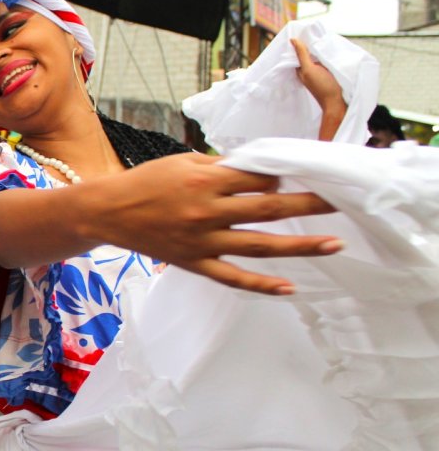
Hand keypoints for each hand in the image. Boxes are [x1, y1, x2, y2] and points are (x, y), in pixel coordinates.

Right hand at [90, 152, 341, 295]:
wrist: (107, 211)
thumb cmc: (146, 181)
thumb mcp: (183, 161)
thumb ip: (223, 166)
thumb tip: (264, 171)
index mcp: (204, 180)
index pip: (258, 177)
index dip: (284, 175)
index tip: (307, 173)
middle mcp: (206, 211)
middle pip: (269, 208)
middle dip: (310, 203)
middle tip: (343, 201)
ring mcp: (202, 241)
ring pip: (260, 245)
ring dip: (300, 245)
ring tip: (335, 243)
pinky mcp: (195, 263)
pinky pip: (232, 278)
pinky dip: (261, 285)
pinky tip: (289, 288)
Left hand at [291, 38, 345, 139]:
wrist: (338, 102)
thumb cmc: (322, 86)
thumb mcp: (309, 69)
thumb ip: (302, 55)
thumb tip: (293, 40)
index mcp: (301, 69)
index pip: (297, 53)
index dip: (298, 43)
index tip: (301, 30)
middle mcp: (308, 70)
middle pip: (307, 54)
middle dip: (309, 44)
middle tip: (313, 30)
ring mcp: (319, 72)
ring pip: (317, 56)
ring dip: (319, 48)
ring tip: (322, 36)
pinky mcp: (329, 73)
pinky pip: (326, 60)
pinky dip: (326, 54)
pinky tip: (330, 48)